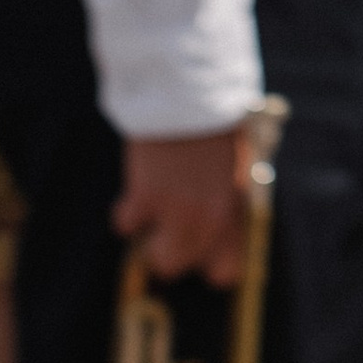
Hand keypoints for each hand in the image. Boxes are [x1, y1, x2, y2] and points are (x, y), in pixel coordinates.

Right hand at [115, 127, 248, 285]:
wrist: (189, 91)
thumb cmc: (216, 123)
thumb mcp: (237, 165)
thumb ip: (226, 201)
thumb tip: (213, 227)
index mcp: (235, 210)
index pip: (225, 271)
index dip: (209, 264)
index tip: (200, 252)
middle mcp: (207, 219)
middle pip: (180, 268)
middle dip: (171, 254)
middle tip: (165, 233)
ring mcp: (175, 210)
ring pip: (156, 259)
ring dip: (148, 242)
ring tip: (148, 220)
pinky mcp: (144, 196)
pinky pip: (126, 226)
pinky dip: (125, 213)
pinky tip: (132, 195)